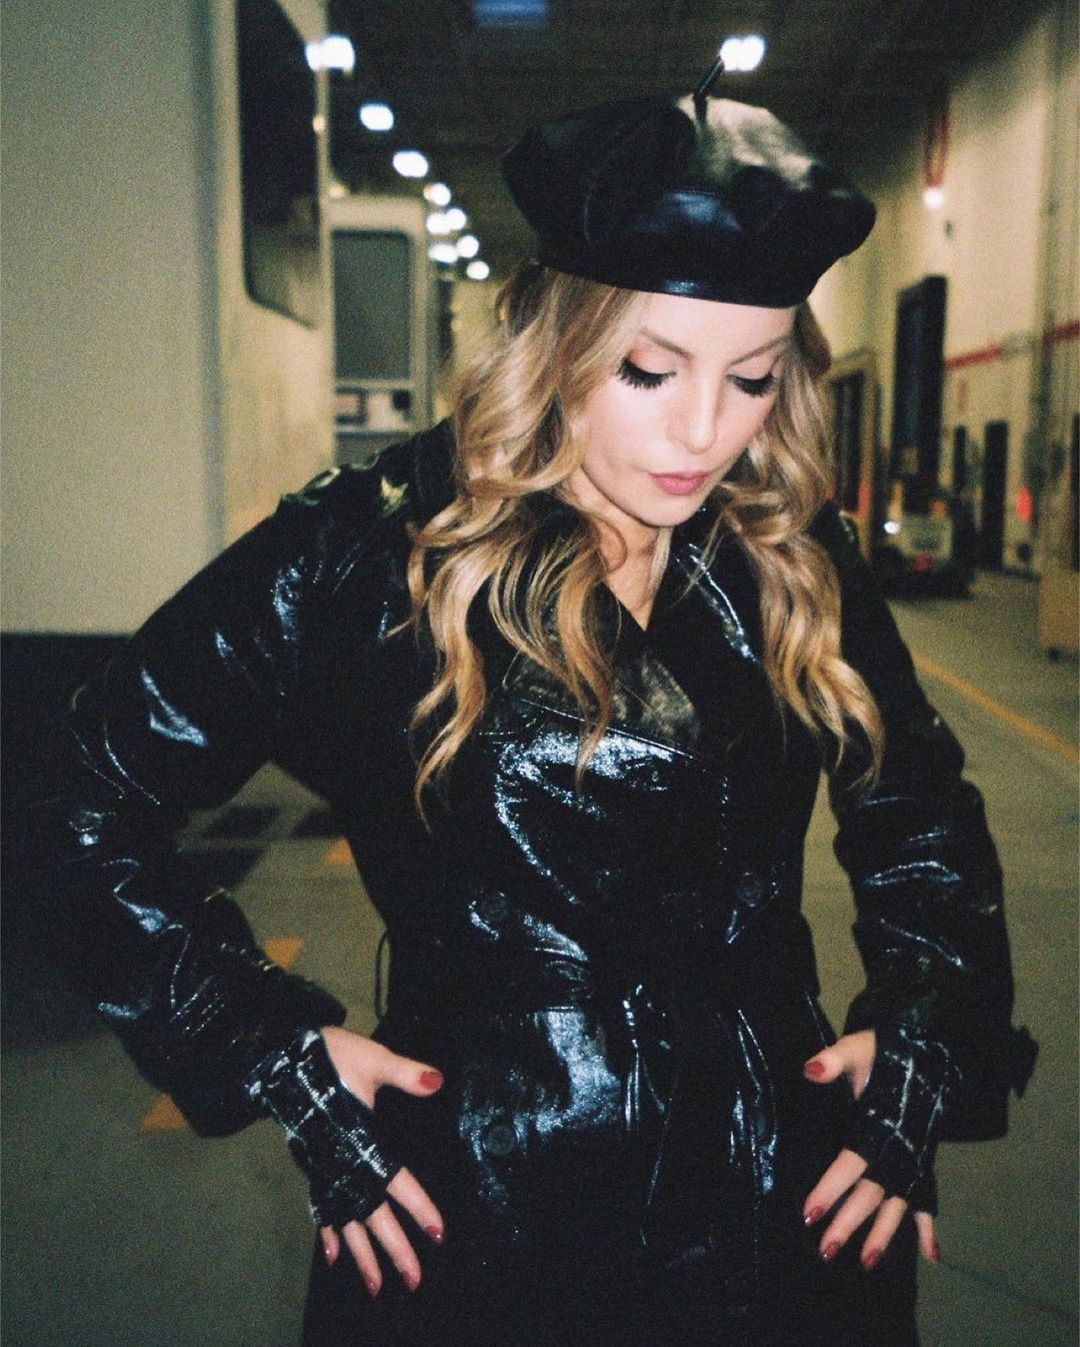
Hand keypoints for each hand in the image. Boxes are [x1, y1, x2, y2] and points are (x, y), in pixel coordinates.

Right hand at [318, 1026, 445, 1296]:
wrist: (283, 1056)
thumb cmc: (331, 1056)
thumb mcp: (372, 1058)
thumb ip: (405, 1073)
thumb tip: (437, 1082)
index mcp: (359, 1141)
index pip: (394, 1181)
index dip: (417, 1206)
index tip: (437, 1232)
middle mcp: (341, 1163)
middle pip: (370, 1215)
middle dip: (392, 1248)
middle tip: (413, 1280)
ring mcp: (325, 1168)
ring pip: (345, 1221)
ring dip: (361, 1254)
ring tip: (374, 1286)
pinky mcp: (314, 1165)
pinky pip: (322, 1207)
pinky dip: (328, 1232)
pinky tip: (333, 1257)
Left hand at [801, 1031, 938, 1270]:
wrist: (924, 1053)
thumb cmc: (884, 1053)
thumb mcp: (856, 1049)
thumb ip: (833, 1060)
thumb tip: (811, 1070)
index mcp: (878, 1128)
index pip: (850, 1165)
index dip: (831, 1189)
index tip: (809, 1213)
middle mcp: (897, 1152)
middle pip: (871, 1195)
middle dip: (849, 1224)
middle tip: (826, 1250)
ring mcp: (911, 1160)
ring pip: (897, 1205)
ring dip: (884, 1234)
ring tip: (867, 1262)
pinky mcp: (920, 1161)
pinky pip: (928, 1199)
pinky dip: (929, 1228)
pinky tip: (932, 1257)